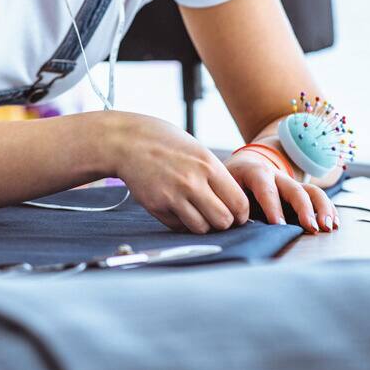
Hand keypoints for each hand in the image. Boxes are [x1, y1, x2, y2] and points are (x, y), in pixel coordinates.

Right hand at [108, 113, 250, 233]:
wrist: (128, 141)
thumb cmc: (166, 143)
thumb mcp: (198, 151)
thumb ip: (216, 175)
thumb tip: (235, 204)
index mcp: (208, 165)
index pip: (239, 203)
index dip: (241, 213)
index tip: (236, 214)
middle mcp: (192, 182)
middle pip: (223, 221)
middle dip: (223, 222)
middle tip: (217, 216)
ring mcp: (173, 196)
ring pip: (201, 228)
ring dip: (202, 225)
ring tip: (198, 212)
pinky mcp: (157, 206)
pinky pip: (179, 227)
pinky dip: (182, 223)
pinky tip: (178, 208)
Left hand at [226, 150, 339, 232]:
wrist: (242, 166)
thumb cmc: (229, 183)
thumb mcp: (222, 189)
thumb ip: (226, 205)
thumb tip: (226, 227)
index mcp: (253, 171)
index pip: (265, 187)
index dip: (272, 206)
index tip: (278, 225)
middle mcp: (276, 175)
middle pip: (293, 188)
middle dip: (304, 209)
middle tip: (311, 228)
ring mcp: (290, 183)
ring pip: (311, 191)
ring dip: (322, 208)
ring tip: (327, 227)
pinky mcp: (299, 193)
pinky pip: (317, 198)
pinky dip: (328, 210)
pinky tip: (334, 224)